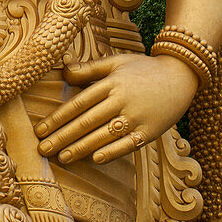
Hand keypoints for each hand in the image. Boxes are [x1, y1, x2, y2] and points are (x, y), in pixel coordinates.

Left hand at [34, 52, 198, 164]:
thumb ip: (90, 68)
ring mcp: (136, 117)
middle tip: (43, 149)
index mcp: (111, 83)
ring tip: (63, 157)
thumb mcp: (117, 62)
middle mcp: (121, 100)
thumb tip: (63, 72)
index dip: (58, 117)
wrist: (180, 76)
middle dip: (63, 137)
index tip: (41, 129)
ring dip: (81, 148)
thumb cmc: (143, 68)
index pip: (79, 103)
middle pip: (87, 122)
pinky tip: (95, 159)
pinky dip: (112, 152)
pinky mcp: (150, 131)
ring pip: (104, 135)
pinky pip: (128, 144)